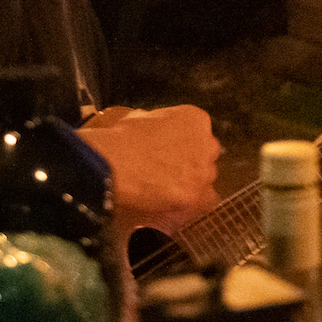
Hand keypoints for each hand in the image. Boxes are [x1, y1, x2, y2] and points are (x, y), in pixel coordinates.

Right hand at [77, 103, 221, 231]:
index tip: (172, 152)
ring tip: (166, 188)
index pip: (199, 134)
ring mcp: (203, 170)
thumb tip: (153, 129)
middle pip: (207, 156)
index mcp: (195, 119)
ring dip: (191, 184)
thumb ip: (157, 124)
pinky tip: (173, 202)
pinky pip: (203, 202)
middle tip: (170, 170)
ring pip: (205, 179)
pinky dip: (190, 204)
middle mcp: (206, 143)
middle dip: (192, 163)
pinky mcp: (196, 195)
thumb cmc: (121, 139)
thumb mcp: (141, 117)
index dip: (184, 145)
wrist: (114, 162)